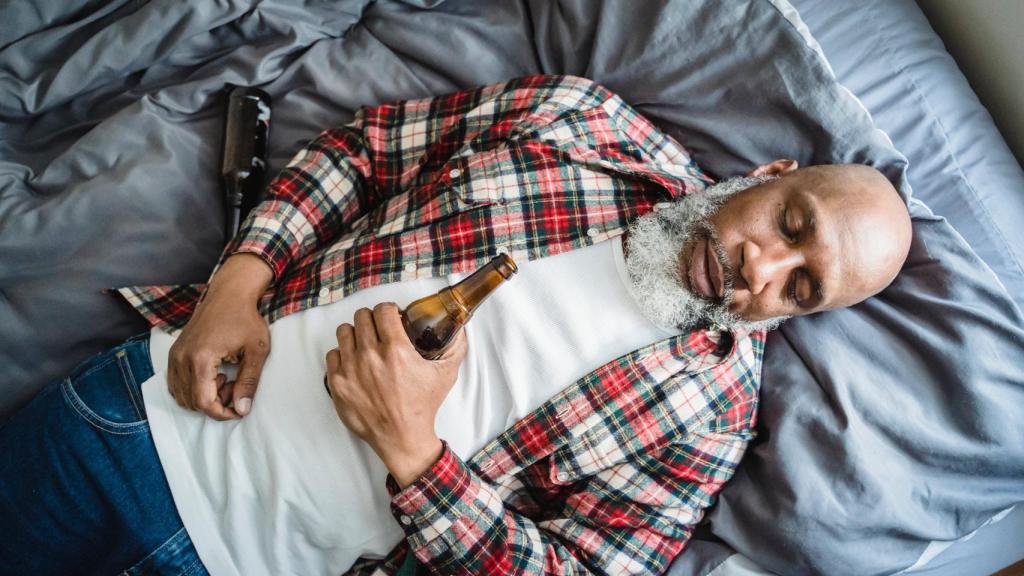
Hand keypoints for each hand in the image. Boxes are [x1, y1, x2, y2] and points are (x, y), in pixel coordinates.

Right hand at [168, 254, 272, 419]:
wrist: (229, 294)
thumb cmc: (246, 319)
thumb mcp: (256, 351)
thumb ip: (249, 382)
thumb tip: (242, 410)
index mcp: (200, 359)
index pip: (203, 402)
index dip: (222, 413)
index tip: (239, 409)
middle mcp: (181, 358)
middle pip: (191, 401)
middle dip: (215, 404)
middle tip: (234, 387)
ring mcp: (174, 355)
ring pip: (181, 395)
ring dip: (203, 396)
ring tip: (225, 379)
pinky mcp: (174, 352)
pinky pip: (175, 382)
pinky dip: (192, 388)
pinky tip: (212, 375)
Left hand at [326, 302, 467, 486]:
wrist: (402, 437)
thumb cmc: (423, 406)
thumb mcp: (446, 374)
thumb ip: (456, 347)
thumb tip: (460, 327)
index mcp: (395, 350)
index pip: (383, 310)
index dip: (389, 310)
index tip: (392, 317)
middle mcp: (370, 356)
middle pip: (361, 316)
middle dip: (372, 320)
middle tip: (379, 330)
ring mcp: (350, 370)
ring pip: (344, 331)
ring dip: (355, 334)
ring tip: (364, 344)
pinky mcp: (337, 383)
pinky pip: (332, 355)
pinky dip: (342, 356)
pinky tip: (353, 363)